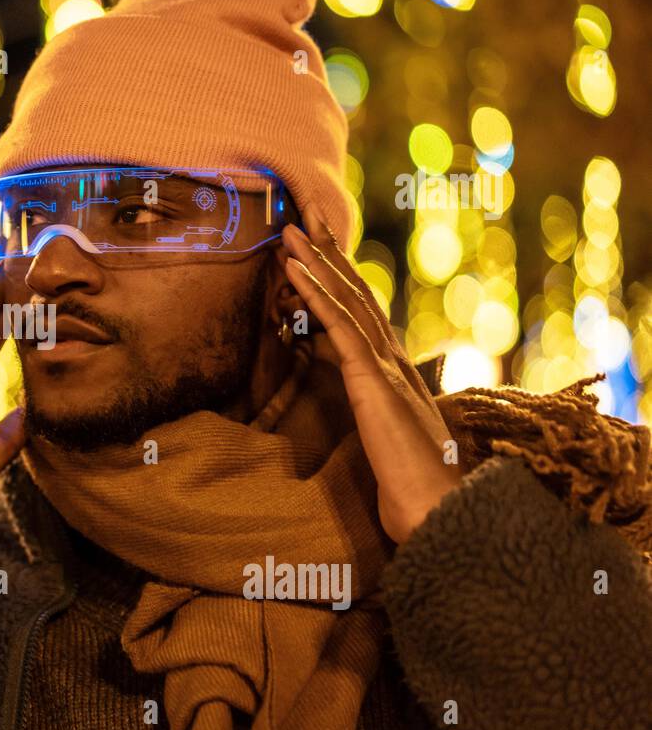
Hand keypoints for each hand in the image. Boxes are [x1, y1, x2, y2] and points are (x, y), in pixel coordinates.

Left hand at [279, 211, 465, 544]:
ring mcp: (384, 366)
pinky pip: (339, 326)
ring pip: (347, 300)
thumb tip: (360, 399)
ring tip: (292, 231)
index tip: (321, 252)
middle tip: (305, 220)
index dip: (341, 281)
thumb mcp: (384, 439)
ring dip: (317, 262)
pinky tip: (295, 269)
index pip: (363, 316)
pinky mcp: (372, 380)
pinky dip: (316, 293)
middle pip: (356, 295)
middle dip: (329, 256)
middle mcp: (392, 360)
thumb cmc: (413, 486)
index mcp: (394, 372)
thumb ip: (373, 411)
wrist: (437, 509)